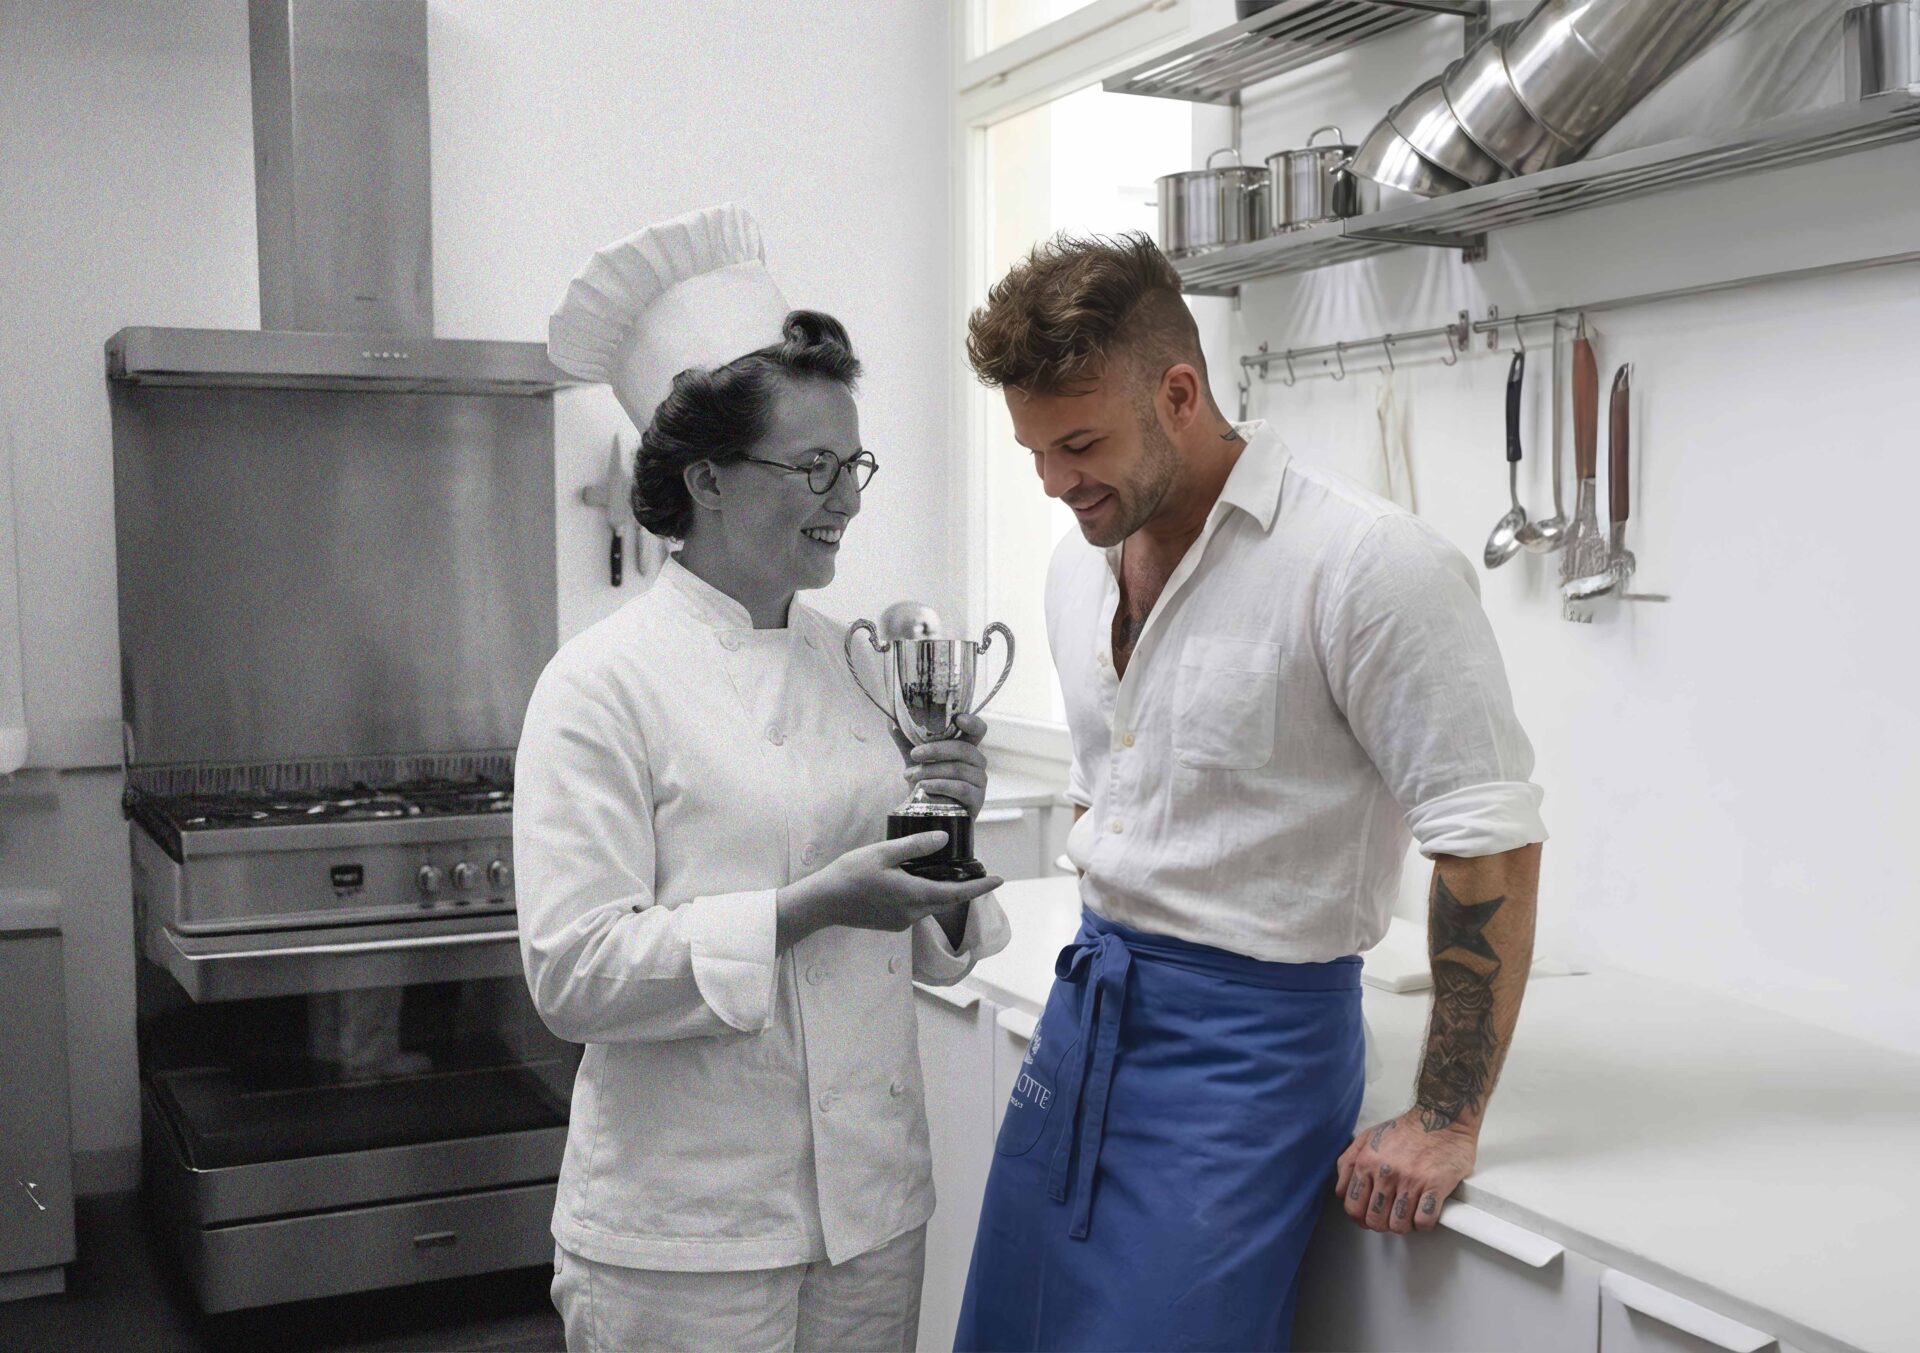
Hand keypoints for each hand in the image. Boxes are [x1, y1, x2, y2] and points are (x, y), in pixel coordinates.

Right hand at [778, 833, 1002, 947]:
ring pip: (929, 904)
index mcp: (914, 896)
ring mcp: (901, 922)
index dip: (980, 887)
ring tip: (942, 870)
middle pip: (946, 900)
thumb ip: (915, 846)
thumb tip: (945, 839)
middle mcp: (912, 914)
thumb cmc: (850, 874)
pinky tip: (912, 880)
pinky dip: (921, 895)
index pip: (957, 893)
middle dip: (963, 887)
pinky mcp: (891, 923)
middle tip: (975, 870)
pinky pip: (914, 908)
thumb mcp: (883, 853)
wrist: (822, 902)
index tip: (999, 880)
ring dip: (939, 890)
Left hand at [892, 712, 988, 818]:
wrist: (929, 815)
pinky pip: (961, 788)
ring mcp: (979, 782)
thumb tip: (892, 721)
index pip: (978, 730)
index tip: (958, 719)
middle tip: (914, 754)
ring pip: (959, 769)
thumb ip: (907, 740)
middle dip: (937, 750)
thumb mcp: (916, 760)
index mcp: (966, 748)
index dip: (972, 722)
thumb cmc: (927, 783)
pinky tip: (924, 787)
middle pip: (964, 749)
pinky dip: (939, 786)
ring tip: (910, 776)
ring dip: (931, 771)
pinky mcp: (977, 800)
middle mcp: (977, 762)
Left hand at [1333, 1110, 1477, 1234]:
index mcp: (1366, 1162)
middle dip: (1382, 1224)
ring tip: (1408, 1215)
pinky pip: (1424, 1220)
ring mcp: (1410, 1180)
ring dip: (1404, 1226)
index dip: (1361, 1218)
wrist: (1441, 1115)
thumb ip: (1348, 1162)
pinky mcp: (1434, 1185)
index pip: (1353, 1206)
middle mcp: (1385, 1172)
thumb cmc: (1406, 1128)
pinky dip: (1423, 1224)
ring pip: (1399, 1225)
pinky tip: (1424, 1213)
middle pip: (1375, 1220)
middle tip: (1391, 1217)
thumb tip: (1341, 1191)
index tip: (1370, 1217)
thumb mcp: (1367, 1137)